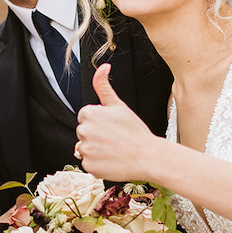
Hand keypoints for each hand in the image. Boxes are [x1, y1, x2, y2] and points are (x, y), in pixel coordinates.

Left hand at [75, 64, 158, 182]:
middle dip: (96, 135)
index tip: (112, 126)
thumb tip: (102, 66)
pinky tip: (112, 160)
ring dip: (96, 150)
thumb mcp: (119, 105)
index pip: (85, 117)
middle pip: (83, 132)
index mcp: (88, 113)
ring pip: (85, 148)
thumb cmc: (135, 131)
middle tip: (115, 138)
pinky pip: (88, 163)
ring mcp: (85, 149)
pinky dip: (98, 163)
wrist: (148, 156)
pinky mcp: (88, 166)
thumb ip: (103, 85)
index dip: (100, 122)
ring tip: (114, 149)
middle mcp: (83, 131)